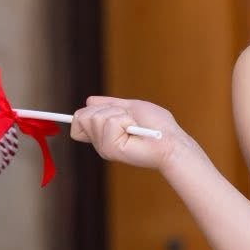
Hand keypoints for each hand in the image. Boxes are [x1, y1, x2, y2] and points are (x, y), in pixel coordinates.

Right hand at [69, 94, 184, 171]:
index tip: (107, 113)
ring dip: (119, 114)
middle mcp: (100, 142)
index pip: (78, 119)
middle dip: (107, 109)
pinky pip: (109, 121)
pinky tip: (134, 130)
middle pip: (82, 115)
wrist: (170, 140)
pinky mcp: (110, 149)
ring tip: (133, 125)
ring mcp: (104, 147)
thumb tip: (89, 100)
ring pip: (95, 116)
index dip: (86, 113)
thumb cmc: (156, 124)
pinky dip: (125, 120)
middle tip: (128, 119)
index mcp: (103, 133)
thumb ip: (110, 104)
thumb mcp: (130, 107)